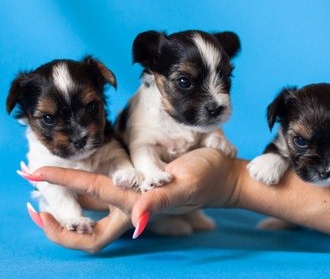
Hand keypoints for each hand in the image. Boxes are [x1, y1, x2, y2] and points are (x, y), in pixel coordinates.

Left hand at [27, 148, 238, 252]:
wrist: (222, 174)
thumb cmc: (207, 177)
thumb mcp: (186, 185)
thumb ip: (160, 202)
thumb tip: (138, 223)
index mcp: (136, 203)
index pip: (92, 193)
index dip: (63, 184)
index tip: (36, 172)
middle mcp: (130, 205)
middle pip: (86, 230)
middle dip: (57, 223)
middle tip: (32, 204)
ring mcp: (135, 199)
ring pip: (93, 211)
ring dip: (67, 204)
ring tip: (46, 188)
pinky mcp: (141, 188)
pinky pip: (108, 193)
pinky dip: (88, 188)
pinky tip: (81, 175)